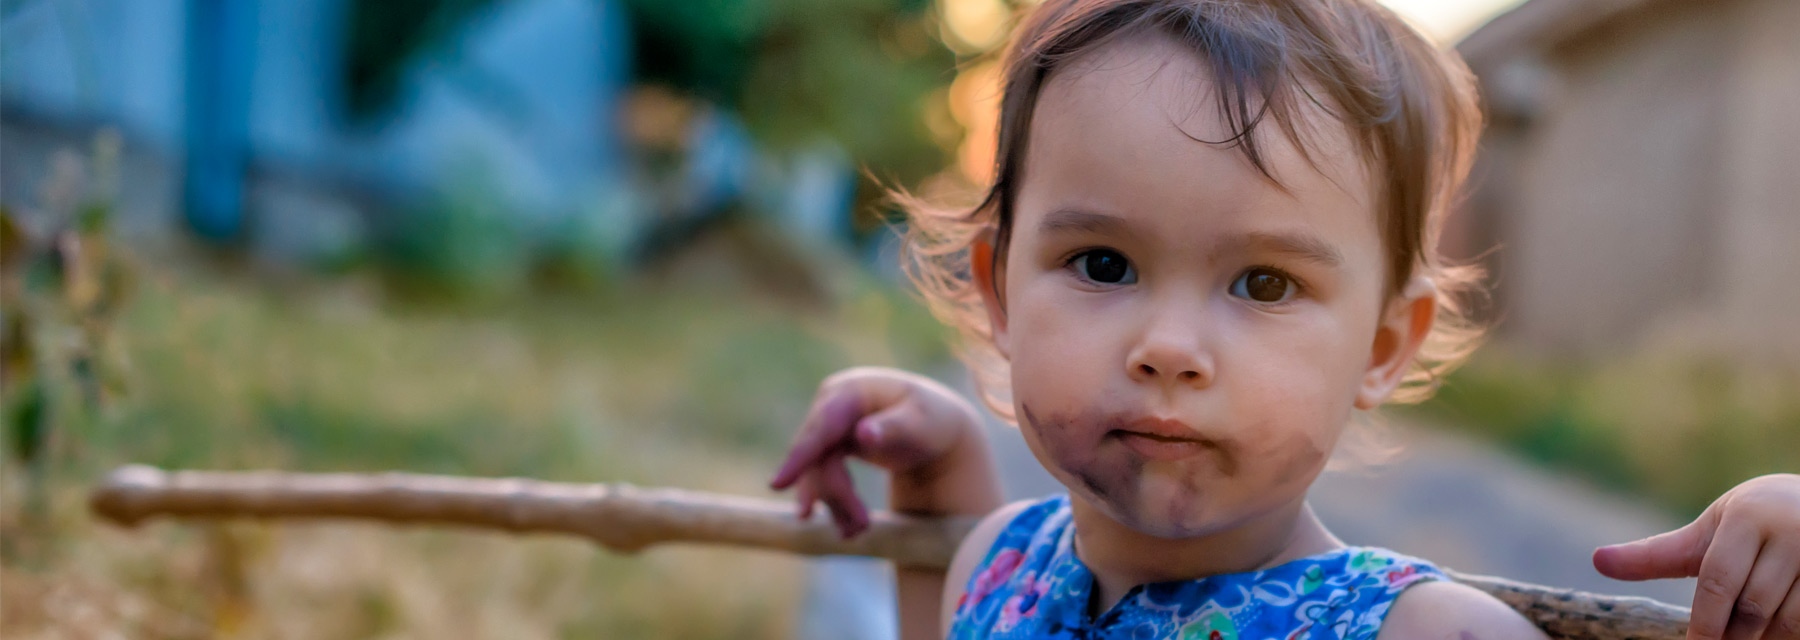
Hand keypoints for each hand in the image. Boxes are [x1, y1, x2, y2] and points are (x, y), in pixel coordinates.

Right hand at [767, 367, 984, 538]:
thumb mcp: (920, 422)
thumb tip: (863, 433)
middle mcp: (832, 405)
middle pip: (817, 456)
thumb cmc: (931, 419)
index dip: (799, 457)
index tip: (777, 485)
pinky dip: (835, 502)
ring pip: (818, 471)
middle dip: (835, 495)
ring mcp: (829, 426)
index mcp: (851, 391)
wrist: (937, 427)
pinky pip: (823, 476)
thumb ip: (893, 427)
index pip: (820, 427)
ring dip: (836, 504)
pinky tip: (846, 528)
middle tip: (860, 530)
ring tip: (858, 533)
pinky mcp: (831, 445)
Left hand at [1593, 473, 1799, 639]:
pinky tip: (1768, 637)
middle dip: (1731, 637)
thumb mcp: (1709, 531)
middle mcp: (1791, 532)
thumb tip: (1598, 561)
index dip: (1704, 622)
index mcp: (1749, 516)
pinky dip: (1787, 636)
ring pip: (1787, 621)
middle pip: (1752, 607)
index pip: (1718, 580)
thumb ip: (1659, 554)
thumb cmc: (1752, 523)